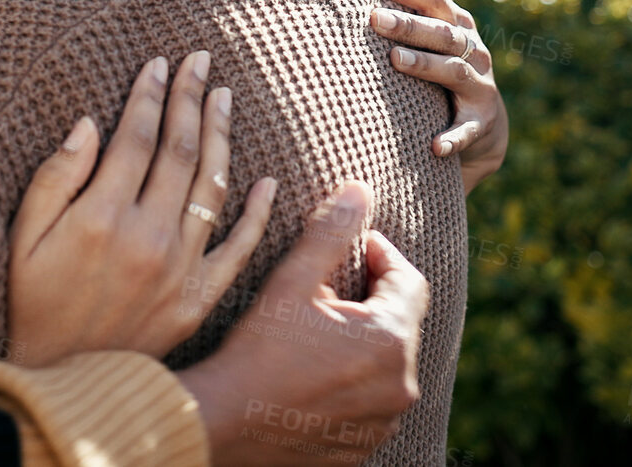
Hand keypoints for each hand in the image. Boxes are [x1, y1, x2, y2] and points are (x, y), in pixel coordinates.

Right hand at [7, 52, 277, 367]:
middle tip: (199, 60)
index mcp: (102, 216)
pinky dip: (258, 212)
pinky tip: (267, 178)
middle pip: (179, 150)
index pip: (136, 137)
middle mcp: (148, 237)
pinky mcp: (199, 298)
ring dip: (221, 136)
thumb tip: (89, 125)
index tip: (158, 64)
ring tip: (223, 98)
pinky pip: (239, 248)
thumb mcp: (22, 239)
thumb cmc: (30, 304)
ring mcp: (180, 268)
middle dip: (189, 98)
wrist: (60, 382)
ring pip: (212, 186)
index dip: (149, 95)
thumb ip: (55, 179)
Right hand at [177, 181, 428, 465]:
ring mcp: (384, 421)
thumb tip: (359, 190)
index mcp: (390, 340)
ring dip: (363, 343)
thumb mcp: (292, 283)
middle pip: (400, 323)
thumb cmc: (254, 351)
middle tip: (327, 289)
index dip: (382, 256)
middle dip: (370, 300)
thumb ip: (330, 233)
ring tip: (318, 332)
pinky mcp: (363, 446)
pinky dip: (352, 383)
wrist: (221, 425)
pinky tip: (314, 372)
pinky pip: (371, 402)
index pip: (410, 281)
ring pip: (387, 365)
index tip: (355, 248)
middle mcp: (401, 385)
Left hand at [365, 0, 509, 193]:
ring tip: (396, 61)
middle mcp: (472, 50)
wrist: (483, 123)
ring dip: (425, 67)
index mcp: (456, 24)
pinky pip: (467, 130)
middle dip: (408, 24)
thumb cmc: (449, 61)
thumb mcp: (440, 25)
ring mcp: (479, 86)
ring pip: (453, 72)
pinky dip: (453, 138)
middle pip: (441, 33)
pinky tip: (434, 146)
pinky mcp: (480, 123)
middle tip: (374, 18)